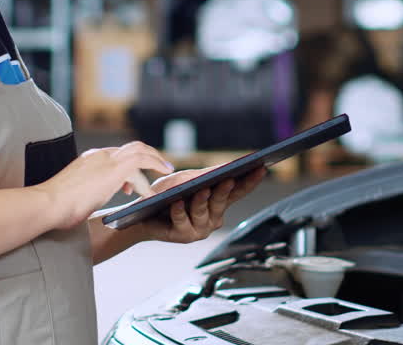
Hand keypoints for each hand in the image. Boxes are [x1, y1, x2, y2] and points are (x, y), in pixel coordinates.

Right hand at [34, 142, 172, 229]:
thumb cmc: (54, 207)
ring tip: (166, 170)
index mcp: (88, 160)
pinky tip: (156, 185)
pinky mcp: (113, 169)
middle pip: (132, 147)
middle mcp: (98, 155)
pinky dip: (153, 168)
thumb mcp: (74, 195)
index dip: (129, 168)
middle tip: (161, 167)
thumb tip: (88, 201)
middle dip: (149, 156)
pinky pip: (141, 161)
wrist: (47, 204)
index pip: (116, 155)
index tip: (132, 184)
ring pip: (139, 150)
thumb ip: (86, 192)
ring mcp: (106, 160)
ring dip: (155, 160)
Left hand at [135, 166, 266, 244]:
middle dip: (225, 190)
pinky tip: (176, 203)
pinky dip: (179, 211)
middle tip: (230, 178)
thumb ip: (205, 175)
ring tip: (201, 190)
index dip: (251, 181)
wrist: (140, 215)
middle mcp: (213, 218)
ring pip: (204, 212)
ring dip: (202, 200)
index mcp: (217, 203)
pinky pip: (183, 221)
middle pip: (222, 201)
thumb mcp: (185, 180)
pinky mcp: (183, 236)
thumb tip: (227, 167)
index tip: (262, 168)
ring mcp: (200, 229)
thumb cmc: (165, 195)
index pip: (238, 191)